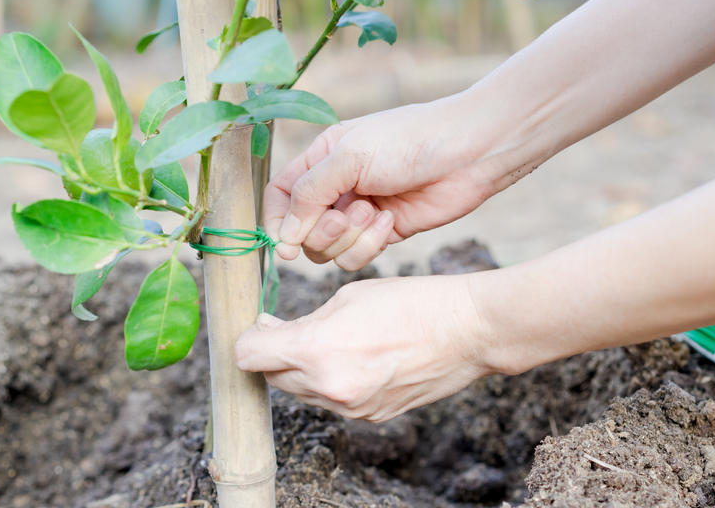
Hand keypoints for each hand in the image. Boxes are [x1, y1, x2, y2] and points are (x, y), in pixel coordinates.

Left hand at [233, 274, 491, 421]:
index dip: (249, 339)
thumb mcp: (347, 297)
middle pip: (271, 377)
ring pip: (302, 392)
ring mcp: (350, 408)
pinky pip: (333, 400)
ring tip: (331, 340)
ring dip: (303, 370)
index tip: (261, 326)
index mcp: (315, 350)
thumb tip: (273, 332)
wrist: (467, 331)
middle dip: (274, 354)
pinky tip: (357, 356)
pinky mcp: (370, 417)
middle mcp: (328, 387)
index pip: (248, 357)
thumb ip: (304, 321)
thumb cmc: (411, 302)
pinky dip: (333, 381)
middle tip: (288, 328)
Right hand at [265, 98, 498, 269]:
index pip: (281, 196)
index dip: (276, 222)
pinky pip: (357, 256)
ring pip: (329, 249)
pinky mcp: (384, 233)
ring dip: (348, 238)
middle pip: (302, 230)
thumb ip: (309, 194)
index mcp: (322, 158)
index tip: (284, 244)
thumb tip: (284, 236)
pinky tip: (391, 221)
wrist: (467, 153)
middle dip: (320, 231)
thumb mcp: (349, 157)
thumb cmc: (408, 141)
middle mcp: (337, 187)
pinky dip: (370, 245)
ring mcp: (360, 213)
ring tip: (374, 213)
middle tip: (344, 217)